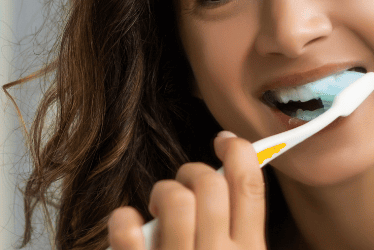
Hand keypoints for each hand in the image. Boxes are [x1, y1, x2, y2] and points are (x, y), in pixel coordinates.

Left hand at [107, 131, 266, 249]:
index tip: (224, 140)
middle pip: (210, 183)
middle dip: (191, 172)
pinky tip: (127, 223)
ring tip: (158, 210)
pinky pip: (129, 232)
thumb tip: (226, 178)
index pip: (250, 186)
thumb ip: (236, 232)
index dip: (239, 151)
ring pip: (175, 198)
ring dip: (162, 193)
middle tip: (182, 186)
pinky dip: (123, 220)